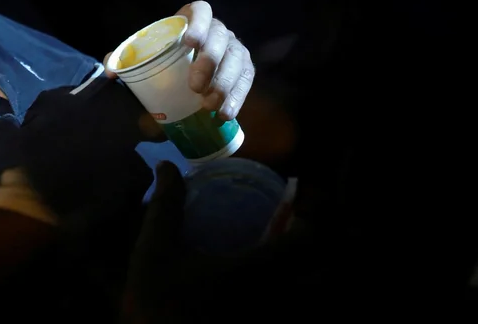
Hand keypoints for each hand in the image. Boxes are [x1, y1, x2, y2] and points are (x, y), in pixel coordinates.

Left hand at [104, 1, 254, 121]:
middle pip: (220, 38)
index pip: (200, 10)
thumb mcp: (141, 56)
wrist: (182, 75)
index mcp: (192, 19)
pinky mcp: (244, 68)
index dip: (198, 22)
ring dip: (225, 83)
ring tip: (208, 105)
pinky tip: (225, 113)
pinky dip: (237, 97)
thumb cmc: (160, 59)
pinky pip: (246, 80)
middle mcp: (217, 30)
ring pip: (236, 60)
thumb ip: (123, 60)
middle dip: (210, 61)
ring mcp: (233, 48)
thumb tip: (110, 71)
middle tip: (195, 86)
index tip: (190, 42)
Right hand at [122, 163, 309, 323]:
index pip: (306, 242)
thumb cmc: (158, 301)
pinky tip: (270, 280)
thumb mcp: (154, 251)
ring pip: (312, 289)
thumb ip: (166, 207)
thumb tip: (167, 167)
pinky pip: (291, 303)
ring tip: (289, 254)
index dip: (312, 218)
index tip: (299, 205)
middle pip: (323, 270)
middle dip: (320, 246)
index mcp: (255, 272)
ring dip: (311, 270)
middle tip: (298, 227)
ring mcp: (268, 315)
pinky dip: (295, 287)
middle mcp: (273, 296)